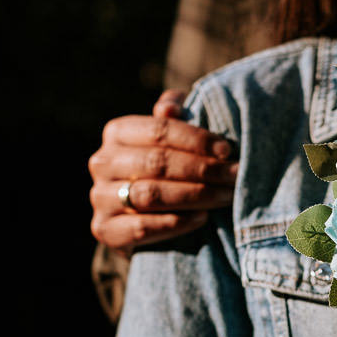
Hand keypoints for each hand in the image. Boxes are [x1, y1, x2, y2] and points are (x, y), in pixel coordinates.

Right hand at [88, 90, 237, 251]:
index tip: (227, 151)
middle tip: (235, 175)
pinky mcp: (105, 230)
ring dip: (196, 195)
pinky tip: (202, 218)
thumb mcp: (169, 143)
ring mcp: (100, 198)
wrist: (142, 224)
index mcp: (118, 132)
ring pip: (151, 194)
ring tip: (226, 196)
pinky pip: (141, 226)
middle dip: (203, 169)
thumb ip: (173, 121)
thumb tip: (172, 107)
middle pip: (157, 162)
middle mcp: (102, 162)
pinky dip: (175, 223)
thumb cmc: (163, 173)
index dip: (196, 139)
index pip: (159, 130)